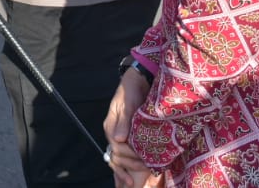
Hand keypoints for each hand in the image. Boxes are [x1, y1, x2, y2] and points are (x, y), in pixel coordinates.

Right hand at [105, 71, 155, 187]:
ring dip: (129, 167)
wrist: (138, 81)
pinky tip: (131, 179)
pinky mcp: (128, 136)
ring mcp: (119, 135)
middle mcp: (113, 132)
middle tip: (147, 167)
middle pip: (117, 155)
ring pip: (118, 158)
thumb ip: (123, 120)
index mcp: (111, 125)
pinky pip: (123, 155)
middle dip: (131, 163)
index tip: (143, 159)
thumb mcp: (127, 102)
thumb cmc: (131, 89)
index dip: (129, 155)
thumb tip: (118, 138)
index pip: (117, 146)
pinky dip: (125, 168)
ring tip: (144, 172)